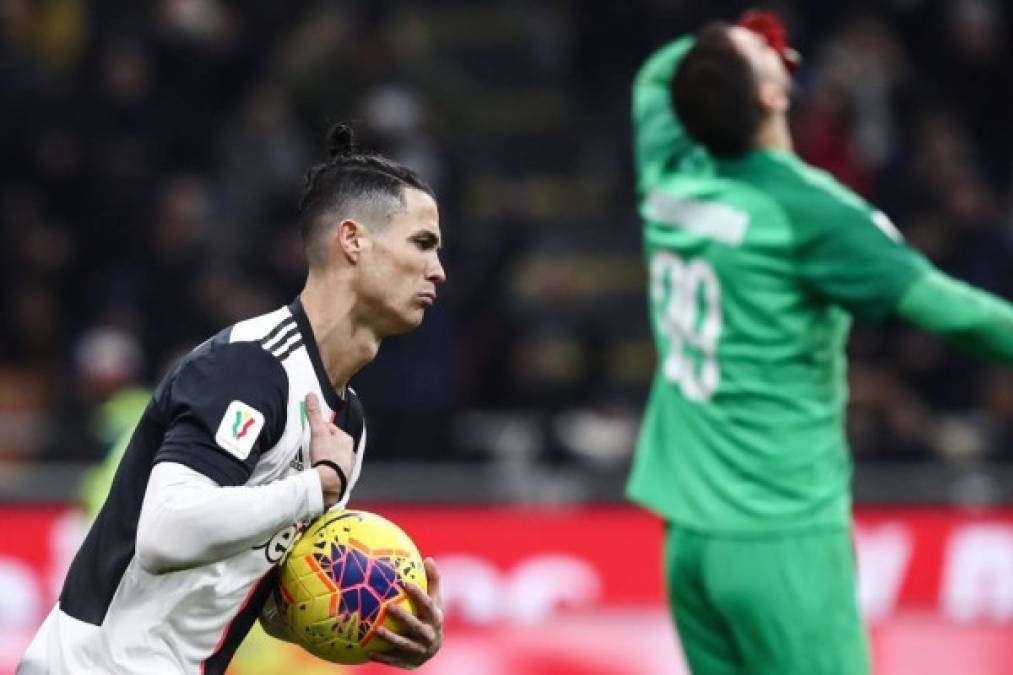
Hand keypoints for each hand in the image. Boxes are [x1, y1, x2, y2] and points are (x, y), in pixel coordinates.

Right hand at [305, 392, 354, 507]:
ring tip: (315, 460)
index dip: (319, 430)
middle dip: (323, 444)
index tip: (311, 433)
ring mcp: (348, 466)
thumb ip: (314, 414)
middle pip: (332, 443)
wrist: (329, 482)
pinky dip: (328, 469)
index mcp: (346, 439)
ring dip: (326, 457)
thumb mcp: (318, 432)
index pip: (330, 429)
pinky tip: (320, 471)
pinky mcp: (343, 477)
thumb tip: (311, 395)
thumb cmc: (326, 455)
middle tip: (311, 448)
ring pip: (334, 457)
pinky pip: (334, 470)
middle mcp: (350, 452)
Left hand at [370, 557, 443, 668]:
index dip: (418, 594)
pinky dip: (382, 657)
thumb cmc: (429, 617)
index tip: (405, 583)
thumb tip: (428, 559)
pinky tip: (368, 652)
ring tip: (376, 629)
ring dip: (391, 638)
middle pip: (417, 626)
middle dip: (404, 617)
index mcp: (436, 618)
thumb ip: (432, 582)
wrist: (431, 649)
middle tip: (389, 606)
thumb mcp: (434, 601)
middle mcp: (430, 636)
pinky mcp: (409, 663)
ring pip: (405, 645)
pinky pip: (394, 660)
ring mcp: (420, 651)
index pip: (428, 604)